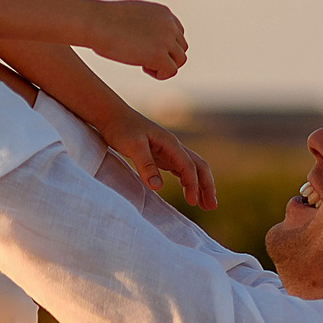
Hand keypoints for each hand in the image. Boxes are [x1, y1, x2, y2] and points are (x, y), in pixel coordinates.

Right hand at [86, 0, 189, 79]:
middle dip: (165, 56)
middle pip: (181, 48)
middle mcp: (169, 24)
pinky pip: (171, 71)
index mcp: (164, 12)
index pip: (178, 33)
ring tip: (143, 64)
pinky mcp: (159, 55)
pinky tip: (143, 68)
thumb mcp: (131, 15)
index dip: (165, 45)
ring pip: (180, 60)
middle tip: (143, 58)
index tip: (147, 48)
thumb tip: (149, 41)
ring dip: (163, 65)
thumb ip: (146, 24)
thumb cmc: (104, 20)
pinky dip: (159, 73)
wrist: (96, 23)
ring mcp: (166, 39)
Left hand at [95, 104, 217, 209]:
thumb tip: (158, 187)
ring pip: (192, 169)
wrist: (111, 115)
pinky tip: (189, 193)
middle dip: (207, 186)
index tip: (191, 202)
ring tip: (206, 205)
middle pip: (199, 167)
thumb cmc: (121, 128)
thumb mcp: (132, 146)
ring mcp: (168, 151)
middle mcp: (173, 147)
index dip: (192, 185)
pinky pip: (181, 170)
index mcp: (170, 143)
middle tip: (211, 207)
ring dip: (201, 186)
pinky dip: (188, 182)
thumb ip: (146, 166)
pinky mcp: (160, 155)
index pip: (188, 166)